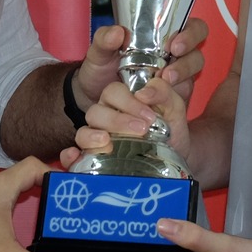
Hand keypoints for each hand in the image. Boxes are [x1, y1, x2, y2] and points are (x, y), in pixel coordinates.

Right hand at [64, 66, 195, 169]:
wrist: (176, 160)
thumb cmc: (171, 131)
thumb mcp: (174, 111)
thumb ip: (165, 94)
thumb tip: (145, 92)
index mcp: (123, 101)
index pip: (114, 91)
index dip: (129, 102)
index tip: (150, 117)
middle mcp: (107, 116)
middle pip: (98, 110)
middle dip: (118, 120)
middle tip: (142, 130)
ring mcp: (98, 136)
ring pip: (85, 129)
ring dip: (96, 134)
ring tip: (110, 142)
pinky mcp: (92, 157)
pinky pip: (74, 151)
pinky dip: (74, 152)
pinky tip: (83, 154)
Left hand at [65, 18, 207, 150]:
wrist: (96, 100)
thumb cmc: (101, 70)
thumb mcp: (98, 53)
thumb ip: (104, 40)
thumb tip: (118, 32)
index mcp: (161, 35)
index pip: (189, 26)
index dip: (190, 33)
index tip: (174, 44)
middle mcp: (173, 54)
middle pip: (197, 49)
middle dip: (188, 58)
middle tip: (169, 69)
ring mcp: (176, 76)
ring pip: (194, 70)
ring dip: (183, 75)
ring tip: (164, 82)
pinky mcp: (174, 97)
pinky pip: (183, 94)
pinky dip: (175, 96)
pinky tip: (160, 99)